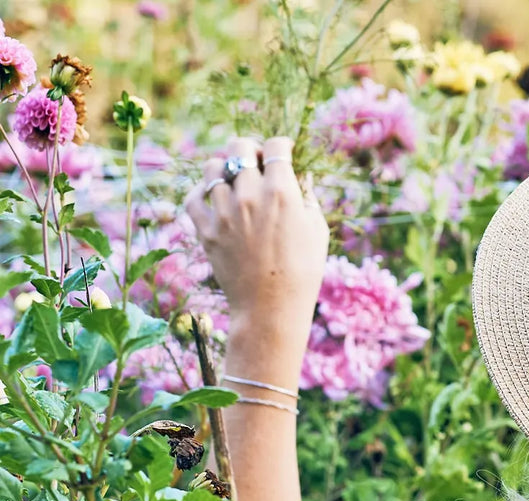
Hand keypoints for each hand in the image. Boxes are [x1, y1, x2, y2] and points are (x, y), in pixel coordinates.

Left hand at [186, 135, 328, 358]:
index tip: (282, 153)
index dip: (281, 146)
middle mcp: (249, 195)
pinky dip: (202, 192)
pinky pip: (193, 196)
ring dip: (225, 170)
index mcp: (281, 192)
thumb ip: (308, 198)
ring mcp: (224, 212)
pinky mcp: (206, 230)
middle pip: (239, 147)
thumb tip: (299, 176)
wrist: (272, 309)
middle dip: (249, 149)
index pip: (276, 146)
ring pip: (213, 167)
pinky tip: (214, 198)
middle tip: (255, 162)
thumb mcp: (318, 232)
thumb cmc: (303, 273)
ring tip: (234, 183)